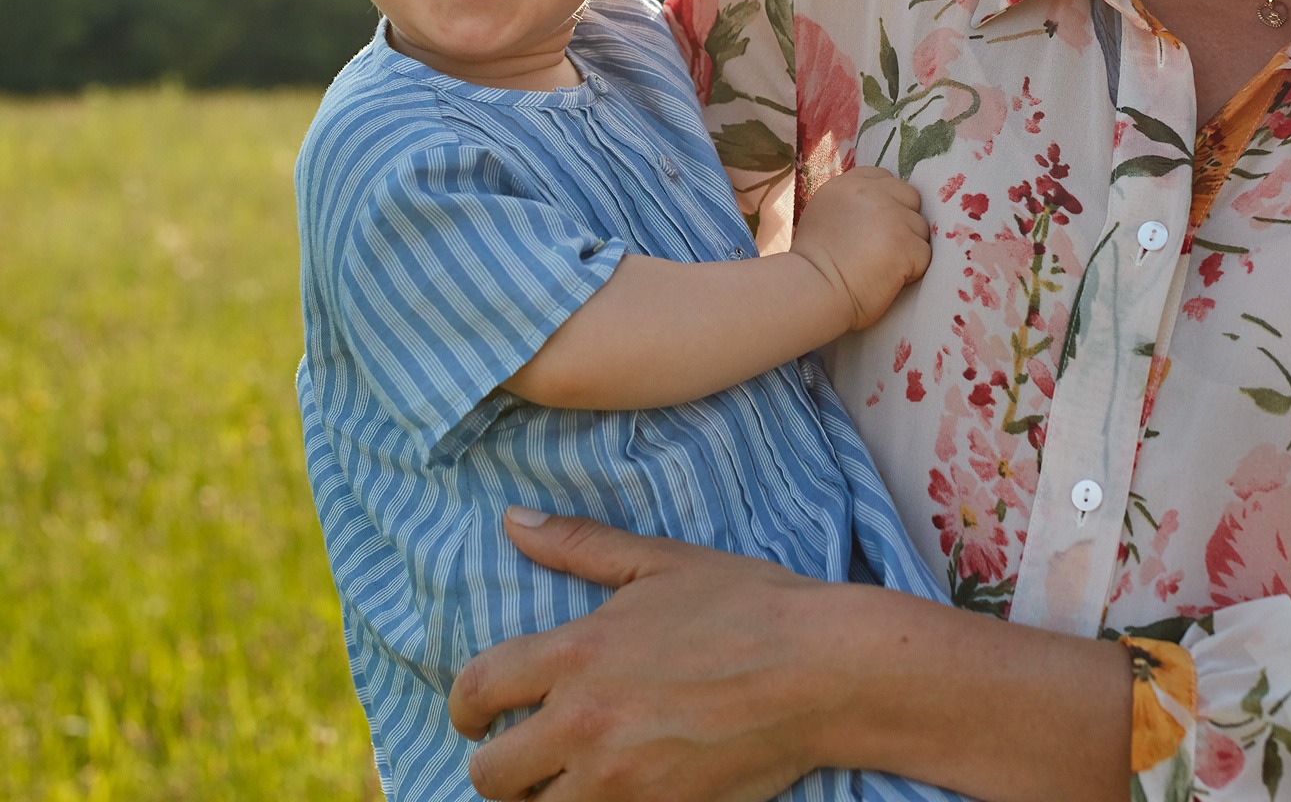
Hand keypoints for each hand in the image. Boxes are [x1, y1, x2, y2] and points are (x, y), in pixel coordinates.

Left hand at [449, 511, 834, 800]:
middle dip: (498, 763)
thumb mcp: (662, 564)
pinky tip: (612, 791)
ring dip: (542, 798)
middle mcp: (583, 722)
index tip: (473, 715)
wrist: (823, 670)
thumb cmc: (749, 605)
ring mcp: (617, 779)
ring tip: (568, 778)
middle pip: (490, 773)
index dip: (463, 706)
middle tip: (526, 753)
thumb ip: (580, 546)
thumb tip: (513, 520)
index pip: (476, 690)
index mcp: (577, 654)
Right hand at [787, 165, 930, 329]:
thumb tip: (882, 208)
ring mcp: (890, 216)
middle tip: (883, 250)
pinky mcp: (905, 243)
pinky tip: (888, 279)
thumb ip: (852, 205)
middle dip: (905, 222)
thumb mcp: (823, 217)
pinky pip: (924, 255)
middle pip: (910, 198)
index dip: (888, 201)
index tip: (878, 227)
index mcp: (845, 185)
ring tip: (881, 267)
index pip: (884, 178)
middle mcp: (870, 193)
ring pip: (920, 228)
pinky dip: (913, 271)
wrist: (811, 292)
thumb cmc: (812, 267)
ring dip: (909, 248)